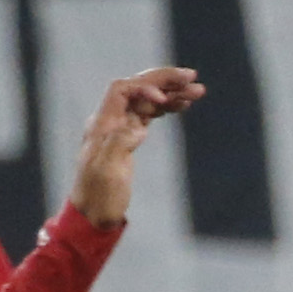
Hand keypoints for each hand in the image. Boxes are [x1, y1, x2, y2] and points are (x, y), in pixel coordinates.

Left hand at [68, 66, 201, 228]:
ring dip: (172, 92)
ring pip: (148, 101)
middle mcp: (111, 120)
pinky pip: (151, 114)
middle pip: (138, 88)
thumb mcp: (106, 172)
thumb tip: (137, 127)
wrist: (94, 215)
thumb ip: (118, 145)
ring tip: (198, 90)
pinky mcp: (130, 138)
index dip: (145, 87)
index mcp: (102, 124)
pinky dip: (168, 107)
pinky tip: (184, 104)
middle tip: (192, 76)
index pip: (122, 90)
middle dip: (164, 80)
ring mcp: (121, 128)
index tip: (164, 98)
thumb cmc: (98, 196)